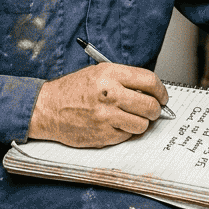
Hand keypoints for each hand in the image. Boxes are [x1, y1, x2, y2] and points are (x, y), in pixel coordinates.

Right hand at [28, 63, 170, 147]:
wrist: (47, 108)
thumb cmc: (72, 90)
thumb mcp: (97, 73)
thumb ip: (123, 79)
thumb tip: (150, 91)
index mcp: (109, 74)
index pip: (149, 81)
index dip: (161, 90)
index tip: (162, 96)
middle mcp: (109, 94)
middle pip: (150, 105)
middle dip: (155, 109)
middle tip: (152, 110)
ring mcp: (106, 117)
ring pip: (142, 124)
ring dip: (141, 122)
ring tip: (132, 118)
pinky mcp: (102, 135)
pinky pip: (127, 135)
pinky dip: (126, 132)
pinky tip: (116, 124)